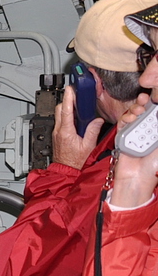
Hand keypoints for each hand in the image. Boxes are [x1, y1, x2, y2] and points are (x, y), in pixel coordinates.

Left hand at [52, 84, 102, 169]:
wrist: (67, 171)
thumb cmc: (76, 162)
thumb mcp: (88, 146)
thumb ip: (92, 131)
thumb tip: (97, 120)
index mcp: (66, 132)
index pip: (65, 110)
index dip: (68, 98)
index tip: (70, 89)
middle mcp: (59, 131)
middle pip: (59, 109)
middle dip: (67, 101)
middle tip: (76, 95)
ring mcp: (57, 132)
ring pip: (59, 115)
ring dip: (67, 108)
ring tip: (78, 104)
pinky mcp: (58, 135)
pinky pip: (61, 121)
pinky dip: (67, 116)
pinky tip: (76, 117)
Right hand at [110, 93, 157, 207]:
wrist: (137, 178)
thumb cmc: (152, 165)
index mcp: (156, 133)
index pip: (155, 114)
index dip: (154, 104)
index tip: (155, 97)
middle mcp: (147, 130)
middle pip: (145, 111)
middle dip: (145, 103)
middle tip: (145, 98)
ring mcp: (134, 133)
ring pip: (133, 115)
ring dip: (135, 109)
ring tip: (138, 109)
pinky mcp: (122, 136)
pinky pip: (122, 124)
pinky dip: (125, 118)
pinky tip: (129, 118)